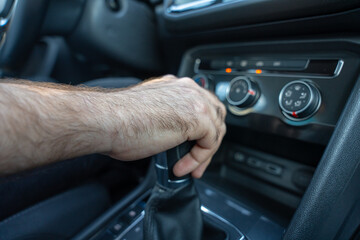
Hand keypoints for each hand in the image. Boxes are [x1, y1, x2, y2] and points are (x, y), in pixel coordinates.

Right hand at [107, 75, 226, 177]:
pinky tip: (181, 166)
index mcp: (175, 86)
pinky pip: (210, 142)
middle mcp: (187, 89)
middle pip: (214, 116)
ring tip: (189, 168)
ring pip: (216, 130)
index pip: (201, 106)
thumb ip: (166, 118)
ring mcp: (194, 101)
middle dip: (208, 141)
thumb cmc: (117, 119)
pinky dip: (198, 159)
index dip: (200, 130)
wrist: (107, 120)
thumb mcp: (149, 114)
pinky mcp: (198, 117)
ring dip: (203, 153)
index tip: (191, 148)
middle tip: (196, 161)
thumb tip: (171, 136)